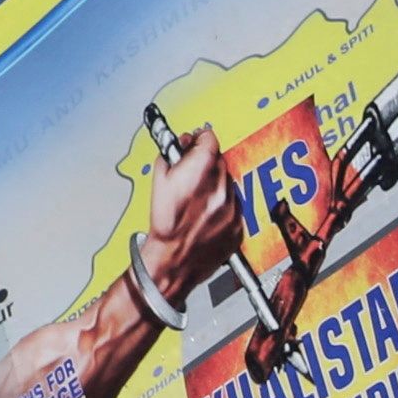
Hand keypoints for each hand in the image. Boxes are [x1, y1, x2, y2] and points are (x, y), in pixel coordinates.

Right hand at [140, 128, 247, 304]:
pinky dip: (224, 206)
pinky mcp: (239, 224)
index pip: (211, 139)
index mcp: (200, 173)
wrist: (173, 259)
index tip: (198, 140)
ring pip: (229, 184)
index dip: (201, 138)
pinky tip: (207, 214)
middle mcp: (220, 188)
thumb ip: (172, 156)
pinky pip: (235, 206)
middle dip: (207, 162)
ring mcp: (232, 207)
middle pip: (220, 161)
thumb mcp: (158, 181)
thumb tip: (182, 144)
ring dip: (216, 185)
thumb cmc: (164, 225)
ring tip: (198, 200)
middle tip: (194, 172)